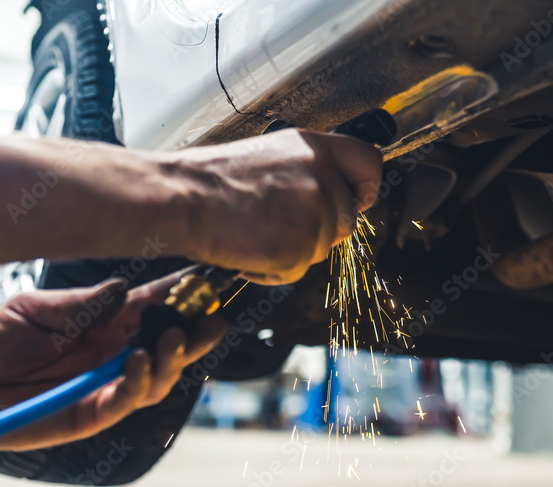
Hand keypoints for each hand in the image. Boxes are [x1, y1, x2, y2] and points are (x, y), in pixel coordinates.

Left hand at [0, 271, 224, 453]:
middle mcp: (113, 353)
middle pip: (169, 343)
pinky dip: (140, 383)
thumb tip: (122, 288)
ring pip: (159, 375)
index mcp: (105, 322)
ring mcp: (106, 385)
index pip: (154, 304)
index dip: (182, 292)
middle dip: (195, 330)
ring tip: (172, 338)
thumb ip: (79, 303)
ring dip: (173, 358)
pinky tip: (140, 361)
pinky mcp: (92, 414)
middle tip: (211, 316)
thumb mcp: (32, 309)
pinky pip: (127, 401)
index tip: (210, 277)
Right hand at [176, 129, 381, 283]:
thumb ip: (307, 170)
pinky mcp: (299, 248)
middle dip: (319, 231)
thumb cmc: (212, 179)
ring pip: (323, 249)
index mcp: (314, 148)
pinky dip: (274, 270)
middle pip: (347, 220)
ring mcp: (313, 214)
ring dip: (295, 251)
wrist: (183, 199)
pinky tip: (248, 250)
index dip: (364, 188)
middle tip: (279, 226)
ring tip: (257, 234)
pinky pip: (298, 271)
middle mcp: (321, 178)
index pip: (369, 163)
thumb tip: (329, 191)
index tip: (356, 200)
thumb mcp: (270, 154)